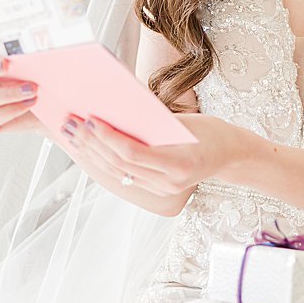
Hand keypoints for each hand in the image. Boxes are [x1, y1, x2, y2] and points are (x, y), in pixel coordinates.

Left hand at [60, 111, 254, 195]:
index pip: (132, 154)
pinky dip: (105, 162)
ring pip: (118, 174)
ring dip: (93, 154)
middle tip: (72, 124)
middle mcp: (168, 183)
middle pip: (120, 165)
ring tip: (73, 136)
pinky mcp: (157, 191)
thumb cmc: (211, 131)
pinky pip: (124, 177)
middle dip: (93, 144)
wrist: (231, 156)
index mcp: (178, 164)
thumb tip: (116, 112)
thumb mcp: (186, 121)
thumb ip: (154, 122)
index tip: (90, 119)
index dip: (108, 138)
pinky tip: (90, 149)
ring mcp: (162, 190)